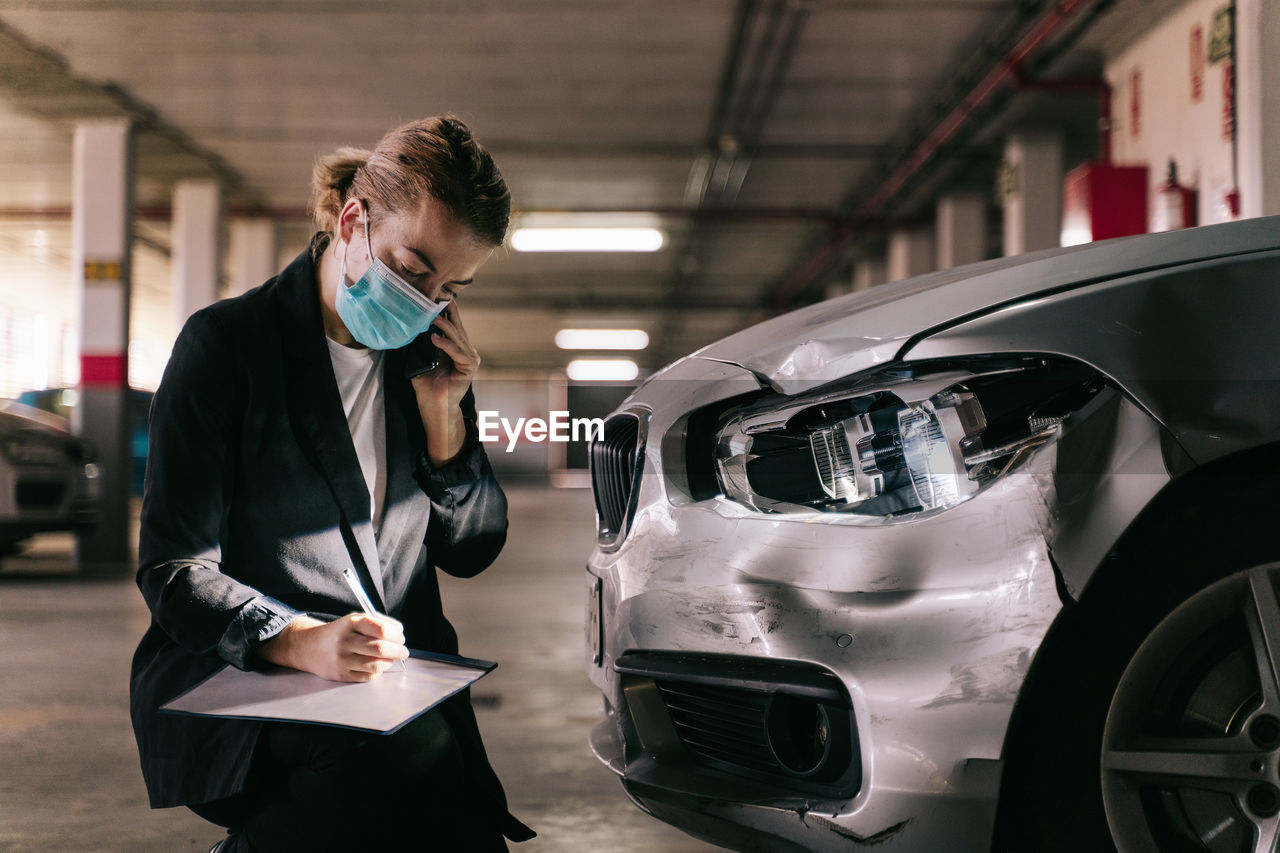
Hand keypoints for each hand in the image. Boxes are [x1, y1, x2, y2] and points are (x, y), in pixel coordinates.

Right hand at [257, 613, 407, 682]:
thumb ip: (377, 624)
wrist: (308, 647)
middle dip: (398, 651)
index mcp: (351, 623)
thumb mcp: (354, 621)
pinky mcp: (341, 675)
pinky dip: (378, 672)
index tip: (401, 638)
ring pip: (376, 665)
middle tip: (404, 652)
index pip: (380, 629)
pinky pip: (368, 676)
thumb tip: (400, 634)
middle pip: (380, 649)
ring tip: (391, 659)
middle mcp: (345, 641)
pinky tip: (377, 666)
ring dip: (389, 663)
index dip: (396, 635)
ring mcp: (342, 660)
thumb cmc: (340, 633)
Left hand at [411, 300, 477, 464]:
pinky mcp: (470, 367)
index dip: (446, 312)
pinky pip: (457, 351)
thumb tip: (410, 326)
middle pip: (457, 328)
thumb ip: (420, 345)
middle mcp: (466, 351)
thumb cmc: (427, 386)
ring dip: (445, 326)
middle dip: (448, 312)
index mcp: (457, 349)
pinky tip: (434, 337)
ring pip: (457, 337)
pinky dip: (446, 344)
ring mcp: (470, 359)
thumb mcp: (421, 359)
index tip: (437, 298)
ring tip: (433, 315)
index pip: (452, 326)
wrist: (434, 407)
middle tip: (439, 298)